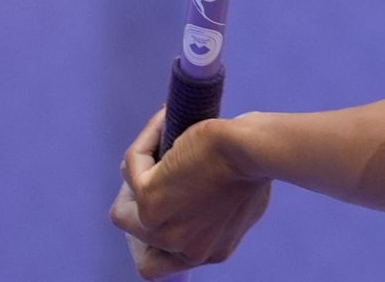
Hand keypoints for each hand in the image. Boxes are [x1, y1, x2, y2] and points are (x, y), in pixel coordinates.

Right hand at [109, 108, 271, 278]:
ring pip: (124, 211)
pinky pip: (131, 167)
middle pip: (138, 238)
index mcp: (207, 253)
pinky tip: (163, 120)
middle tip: (154, 171)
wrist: (258, 150)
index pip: (159, 265)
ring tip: (156, 148)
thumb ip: (216, 217)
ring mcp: (162, 230)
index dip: (152, 239)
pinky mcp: (149, 200)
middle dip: (140, 205)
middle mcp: (183, 250)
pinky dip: (145, 142)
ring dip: (136, 178)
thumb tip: (193, 201)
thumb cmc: (261, 164)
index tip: (163, 205)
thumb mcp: (242, 204)